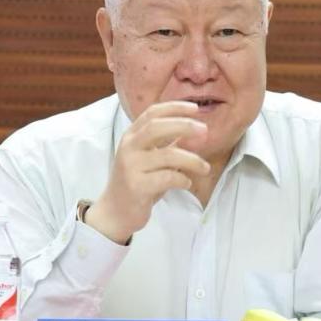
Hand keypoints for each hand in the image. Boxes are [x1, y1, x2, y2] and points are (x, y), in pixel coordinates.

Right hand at [85, 101, 209, 243]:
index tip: (195, 108)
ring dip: (193, 160)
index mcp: (132, 136)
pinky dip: (183, 179)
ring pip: (168, 155)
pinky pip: (167, 178)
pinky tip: (186, 183)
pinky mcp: (136, 186)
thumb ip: (170, 144)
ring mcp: (131, 166)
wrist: (116, 212)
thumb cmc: (140, 181)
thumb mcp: (153, 158)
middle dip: (184, 126)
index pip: (152, 113)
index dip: (174, 108)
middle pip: (157, 127)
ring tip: (205, 168)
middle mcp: (129, 147)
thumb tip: (197, 130)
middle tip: (205, 131)